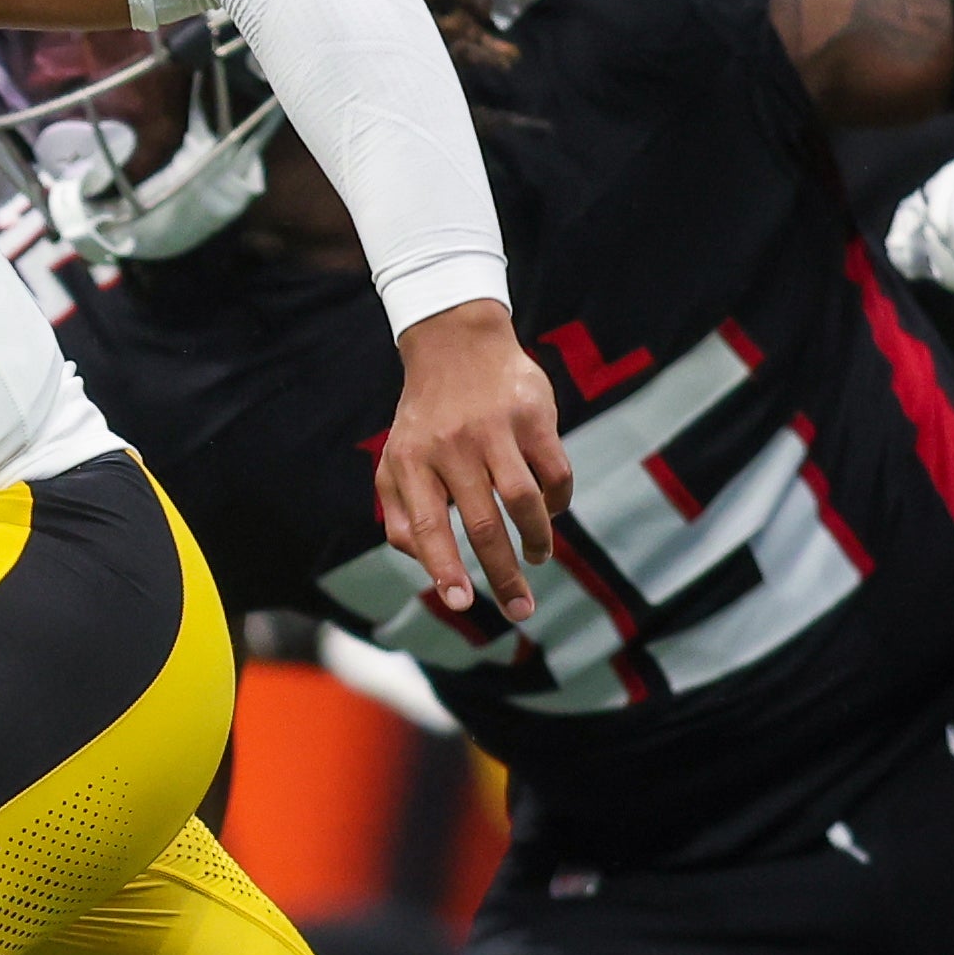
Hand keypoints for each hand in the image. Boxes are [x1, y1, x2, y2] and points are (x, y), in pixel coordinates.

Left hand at [377, 299, 571, 619]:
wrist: (455, 343)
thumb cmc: (425, 421)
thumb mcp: (395, 464)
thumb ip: (400, 518)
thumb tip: (427, 568)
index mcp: (411, 463)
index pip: (425, 525)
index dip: (443, 567)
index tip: (461, 603)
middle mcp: (451, 446)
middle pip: (481, 523)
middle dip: (503, 575)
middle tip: (521, 611)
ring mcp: (494, 429)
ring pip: (523, 500)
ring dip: (536, 539)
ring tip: (538, 558)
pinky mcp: (533, 415)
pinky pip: (555, 471)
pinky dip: (558, 501)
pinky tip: (551, 511)